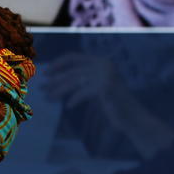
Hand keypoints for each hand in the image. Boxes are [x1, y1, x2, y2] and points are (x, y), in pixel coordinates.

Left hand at [41, 52, 172, 157]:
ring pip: (73, 81)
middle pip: (71, 71)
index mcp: (101, 61)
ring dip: (58, 90)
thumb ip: (80, 79)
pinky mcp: (105, 87)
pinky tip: (69, 106)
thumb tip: (51, 80)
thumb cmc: (111, 103)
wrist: (132, 116)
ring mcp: (106, 75)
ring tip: (48, 98)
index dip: (57, 64)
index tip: (45, 73)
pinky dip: (74, 99)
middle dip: (54, 81)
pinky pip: (82, 92)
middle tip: (41, 89)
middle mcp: (104, 64)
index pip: (73, 57)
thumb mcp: (94, 87)